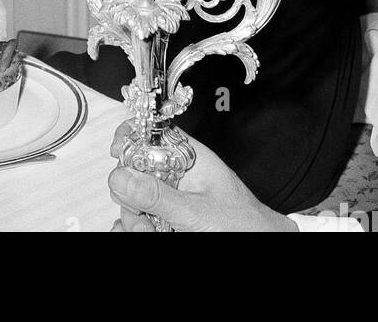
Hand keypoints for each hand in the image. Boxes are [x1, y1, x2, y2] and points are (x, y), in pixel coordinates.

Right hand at [107, 125, 296, 233]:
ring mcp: (172, 198)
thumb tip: (120, 176)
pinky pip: (140, 217)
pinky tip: (142, 232)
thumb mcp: (196, 211)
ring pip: (134, 198)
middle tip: (140, 213)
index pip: (151, 132)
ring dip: (134, 217)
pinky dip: (136, 226)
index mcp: (188, 157)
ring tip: (149, 231)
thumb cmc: (244, 226)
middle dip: (130, 192)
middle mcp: (177, 175)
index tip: (117, 151)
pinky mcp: (168, 220)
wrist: (260, 246)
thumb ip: (157, 196)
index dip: (130, 137)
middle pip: (134, 170)